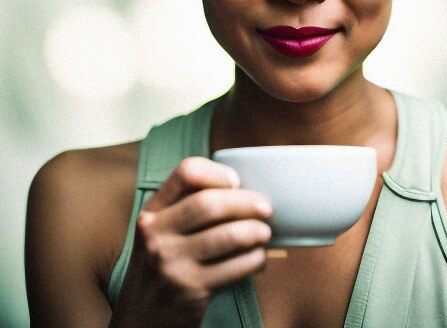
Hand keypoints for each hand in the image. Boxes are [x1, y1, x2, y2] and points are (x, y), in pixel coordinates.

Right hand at [110, 157, 272, 326]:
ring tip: (265, 233)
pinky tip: (258, 258)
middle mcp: (157, 234)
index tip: (236, 182)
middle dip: (246, 202)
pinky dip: (255, 259)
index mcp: (152, 211)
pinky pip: (236, 267)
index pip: (187, 173)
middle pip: (210, 203)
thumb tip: (241, 188)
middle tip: (266, 207)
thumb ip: (186, 207)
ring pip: (228, 235)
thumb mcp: (160, 231)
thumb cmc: (161, 265)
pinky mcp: (191, 289)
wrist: (140, 319)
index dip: (218, 173)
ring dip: (256, 231)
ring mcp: (172, 263)